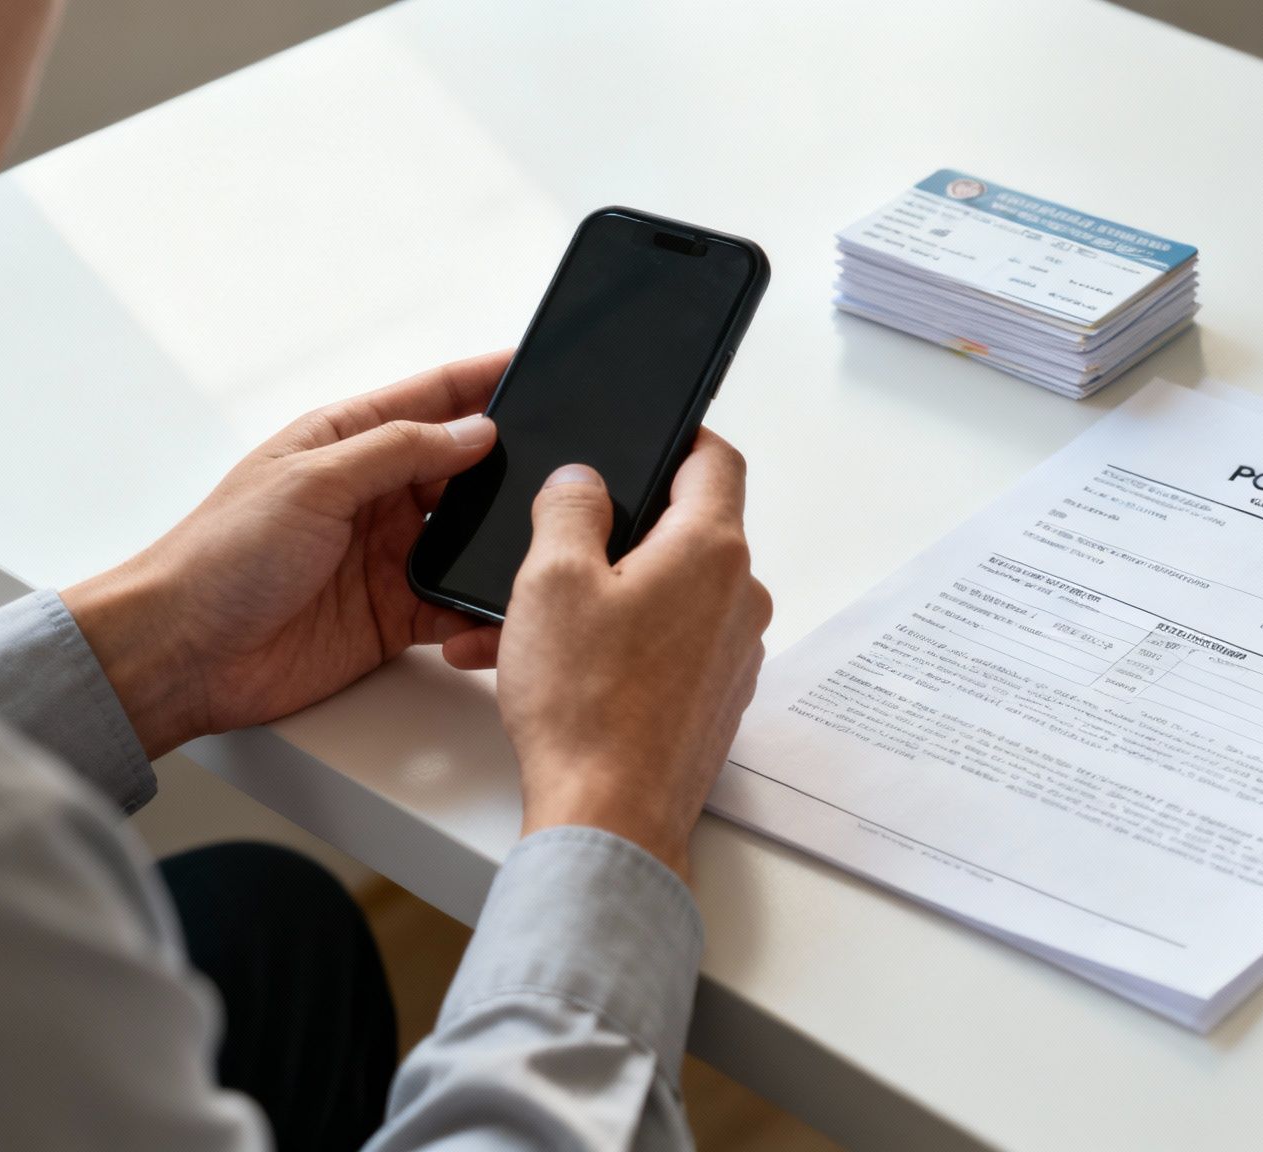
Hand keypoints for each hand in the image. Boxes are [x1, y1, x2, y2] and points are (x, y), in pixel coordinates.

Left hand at [62, 352, 510, 757]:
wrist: (183, 653)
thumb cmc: (219, 557)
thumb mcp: (313, 481)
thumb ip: (399, 451)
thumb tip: (475, 430)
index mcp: (345, 441)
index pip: (431, 398)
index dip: (484, 380)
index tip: (537, 364)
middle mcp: (371, 494)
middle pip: (462, 468)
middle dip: (509, 466)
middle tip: (562, 466)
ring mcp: (385, 555)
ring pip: (467, 537)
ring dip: (498, 539)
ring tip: (540, 535)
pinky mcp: (392, 614)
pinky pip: (454, 603)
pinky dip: (479, 605)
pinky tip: (500, 603)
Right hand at [445, 431, 772, 878]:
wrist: (609, 817)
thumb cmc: (587, 706)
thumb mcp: (552, 579)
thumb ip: (570, 508)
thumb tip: (583, 481)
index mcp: (712, 550)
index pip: (716, 459)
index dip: (678, 438)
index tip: (646, 438)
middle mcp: (739, 598)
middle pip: (683, 531)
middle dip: (611, 535)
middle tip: (550, 549)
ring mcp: (731, 653)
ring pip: (663, 597)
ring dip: (598, 600)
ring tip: (523, 626)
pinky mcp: (712, 699)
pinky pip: (663, 648)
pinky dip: (611, 646)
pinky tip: (551, 669)